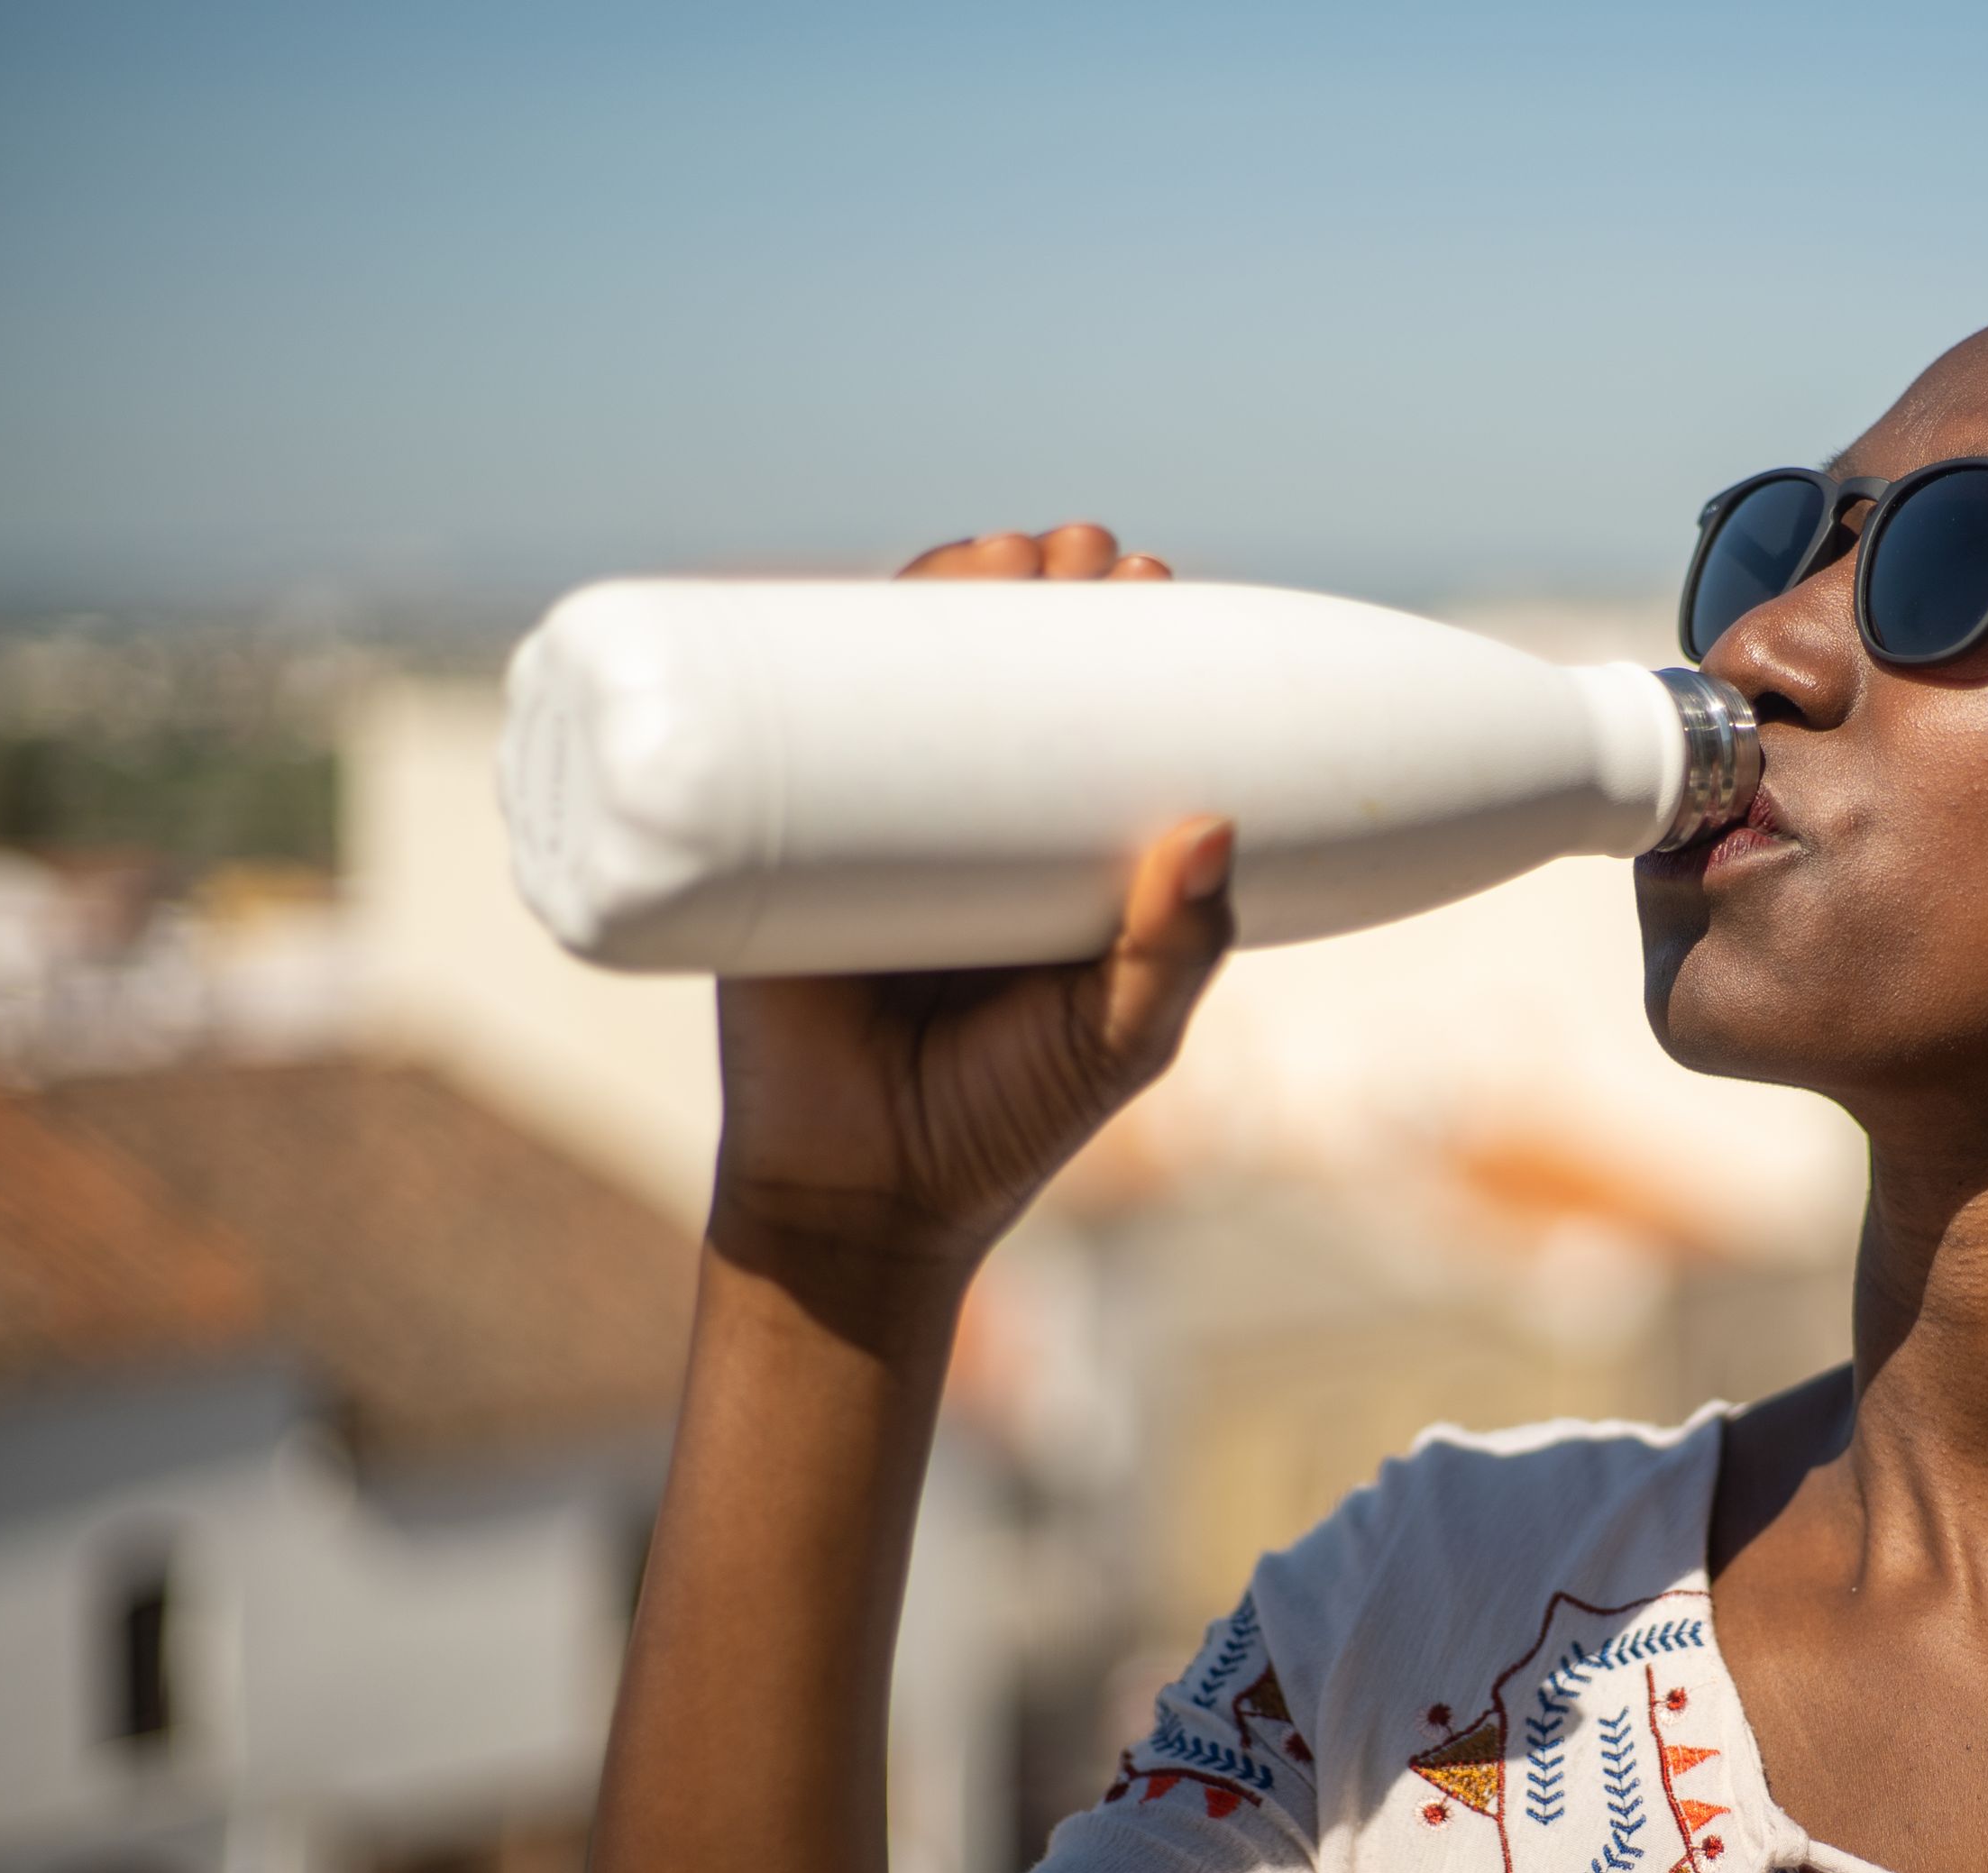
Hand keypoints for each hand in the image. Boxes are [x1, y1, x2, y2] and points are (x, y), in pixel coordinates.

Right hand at [708, 524, 1228, 1293]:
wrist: (860, 1203)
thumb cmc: (1002, 1123)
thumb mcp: (1118, 1038)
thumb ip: (1174, 952)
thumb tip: (1216, 826)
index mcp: (1056, 851)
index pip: (1096, 711)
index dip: (1124, 634)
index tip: (1152, 580)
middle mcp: (966, 819)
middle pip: (1002, 668)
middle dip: (1044, 588)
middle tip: (1086, 554)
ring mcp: (868, 822)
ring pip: (900, 677)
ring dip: (947, 589)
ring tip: (999, 555)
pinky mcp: (772, 843)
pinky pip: (780, 730)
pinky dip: (802, 649)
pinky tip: (845, 590)